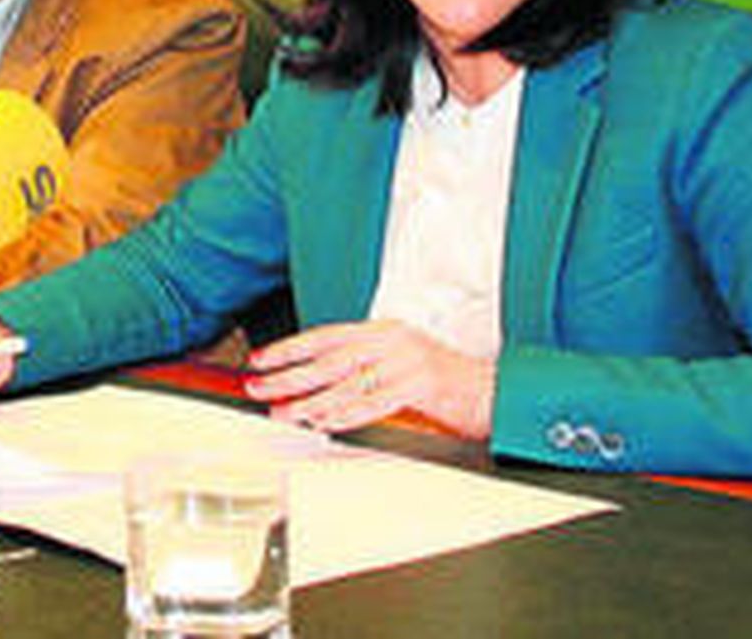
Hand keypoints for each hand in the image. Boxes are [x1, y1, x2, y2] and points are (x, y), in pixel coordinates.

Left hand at [243, 319, 496, 437]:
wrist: (494, 391)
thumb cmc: (445, 383)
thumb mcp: (401, 363)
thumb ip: (365, 367)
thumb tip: (318, 384)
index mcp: (383, 330)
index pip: (325, 336)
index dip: (289, 347)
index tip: (260, 359)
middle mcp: (391, 340)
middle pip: (328, 359)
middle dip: (287, 374)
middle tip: (257, 386)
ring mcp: (406, 361)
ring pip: (345, 382)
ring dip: (308, 399)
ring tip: (280, 410)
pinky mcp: (421, 385)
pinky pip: (374, 402)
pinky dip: (345, 413)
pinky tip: (323, 421)